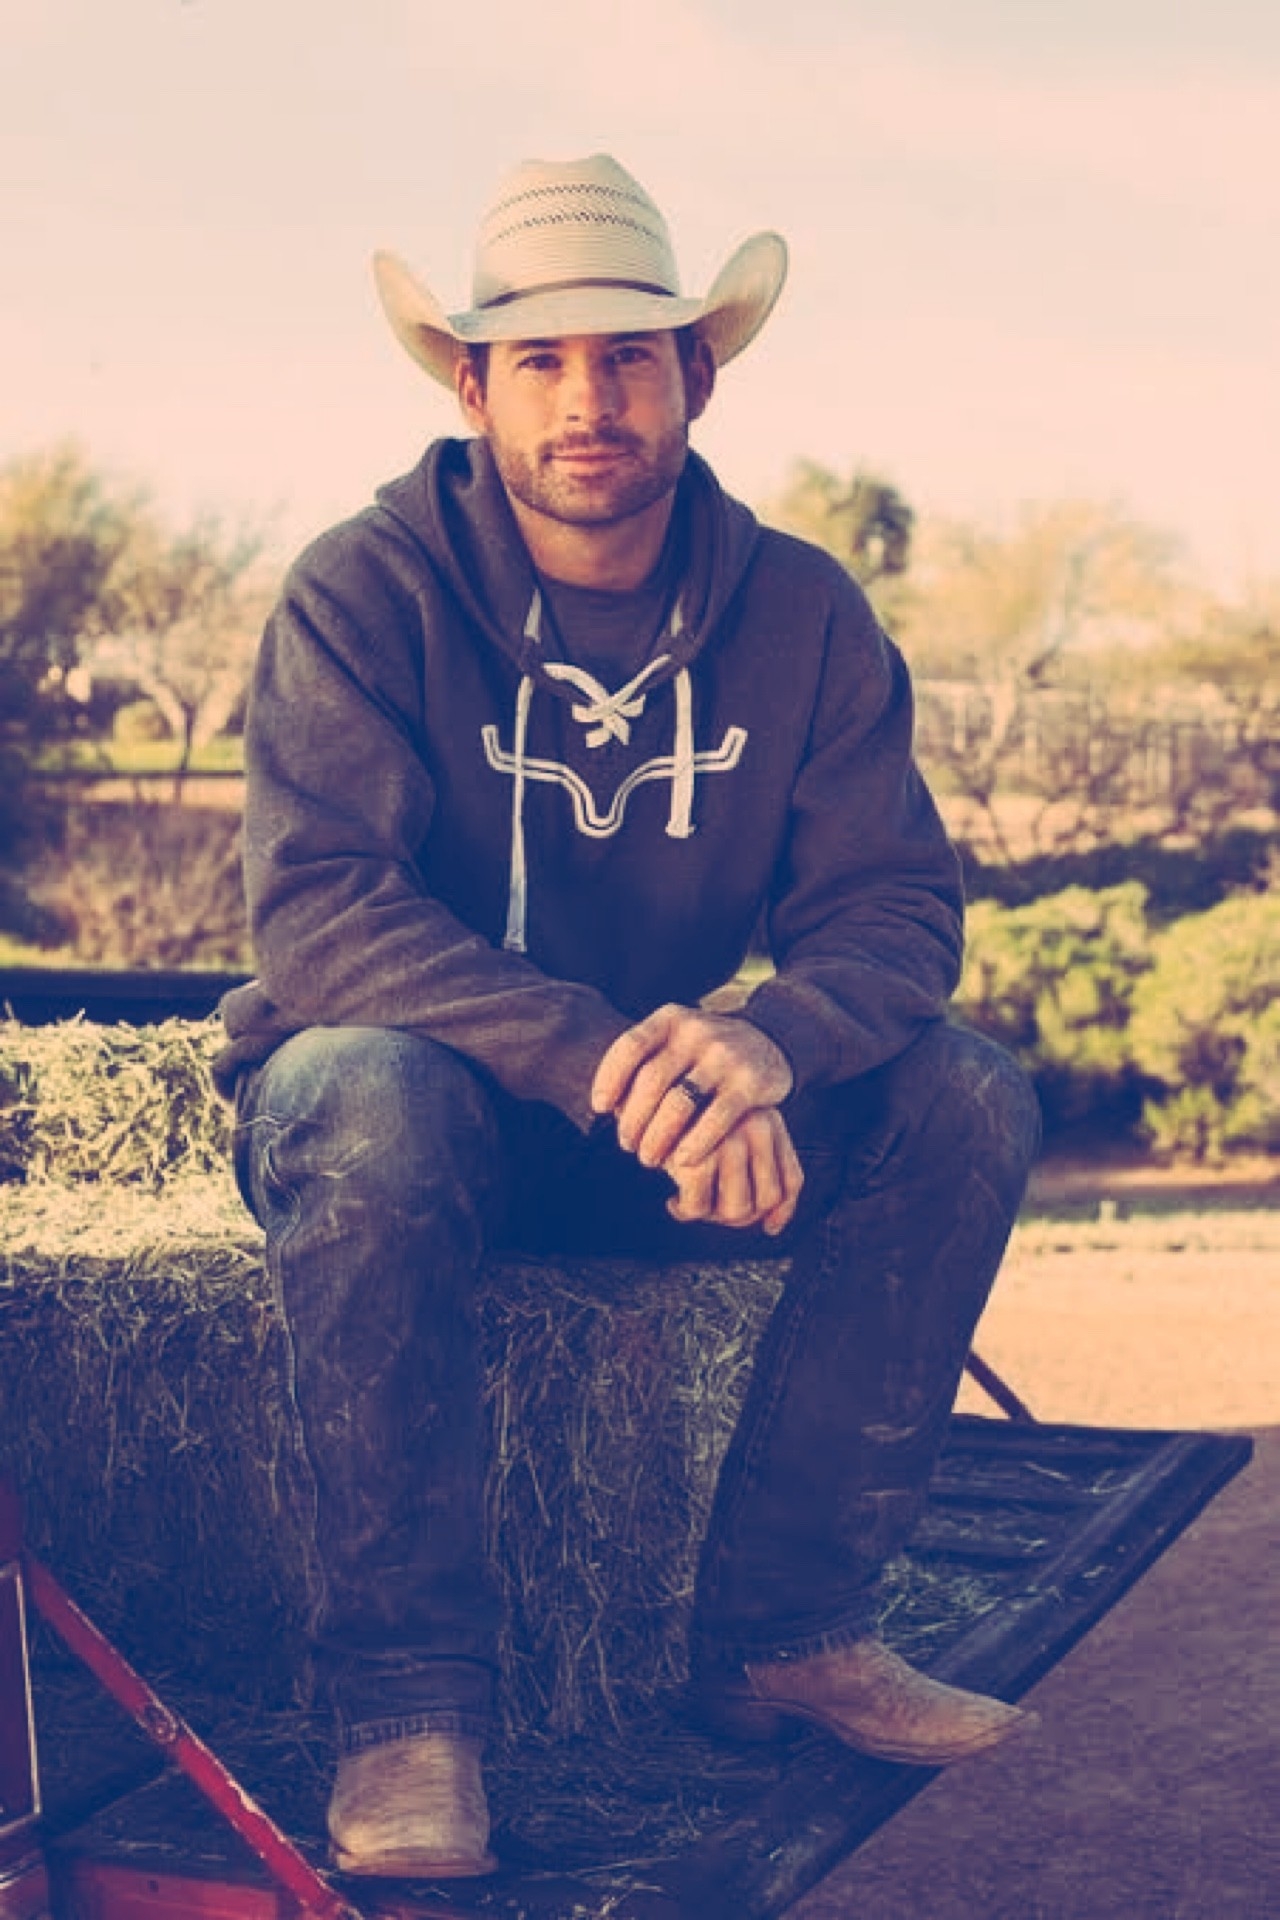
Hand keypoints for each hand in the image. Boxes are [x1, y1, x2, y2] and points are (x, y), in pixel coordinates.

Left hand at [591, 1004, 801, 1233]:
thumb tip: (608, 1108)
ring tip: (649, 1158)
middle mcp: (697, 1032)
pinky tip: (682, 1161)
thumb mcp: (676, 1041)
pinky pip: (716, 1119)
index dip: (609, 1079)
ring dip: (658, 1137)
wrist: (770, 1042)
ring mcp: (725, 1056)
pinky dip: (695, 1143)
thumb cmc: (705, 1053)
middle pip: (652, 1080)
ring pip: (680, 1103)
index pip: (630, 1047)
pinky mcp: (750, 1083)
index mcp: (671, 1019)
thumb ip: (646, 1063)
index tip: (599, 1108)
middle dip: (633, 1119)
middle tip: (626, 1144)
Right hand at [665, 1106, 802, 1236]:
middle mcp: (755, 1128)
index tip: (767, 1226)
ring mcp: (727, 1143)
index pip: (791, 1180)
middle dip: (740, 1216)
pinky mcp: (694, 1158)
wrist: (643, 1093)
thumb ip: (759, 1170)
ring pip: (736, 1210)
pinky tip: (674, 1201)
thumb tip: (772, 1227)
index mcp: (769, 1121)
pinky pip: (698, 1210)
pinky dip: (684, 1212)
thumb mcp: (732, 1133)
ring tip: (694, 1202)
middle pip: (765, 1201)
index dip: (781, 1212)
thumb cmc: (687, 1121)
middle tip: (714, 1211)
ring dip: (713, 1217)